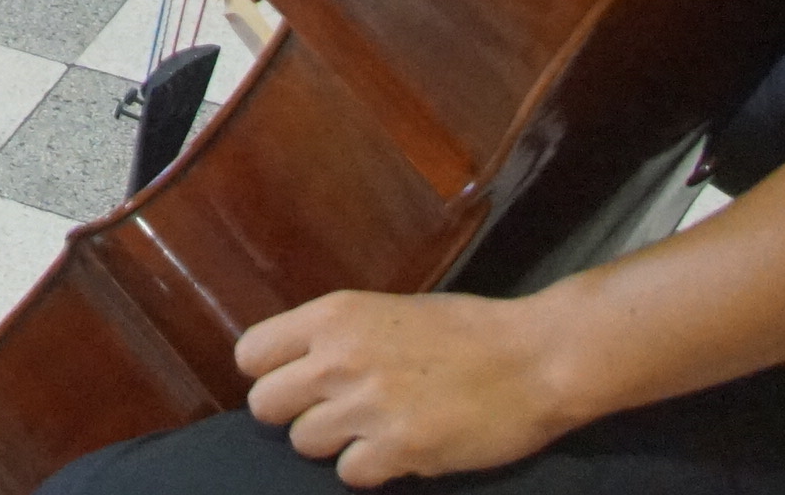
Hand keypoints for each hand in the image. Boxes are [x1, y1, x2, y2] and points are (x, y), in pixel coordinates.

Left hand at [235, 290, 578, 484]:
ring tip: (372, 428)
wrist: (533, 358)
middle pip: (265, 405)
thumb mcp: (387, 311)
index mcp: (334, 315)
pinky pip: (348, 474)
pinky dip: (369, 468)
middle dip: (293, 412)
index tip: (294, 380)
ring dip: (333, 442)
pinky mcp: (399, 450)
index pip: (251, 354)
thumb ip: (337, 336)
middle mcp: (340, 358)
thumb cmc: (465, 329)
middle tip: (330, 411)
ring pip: (304, 443)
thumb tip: (295, 364)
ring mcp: (368, 407)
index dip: (269, 372)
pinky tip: (397, 449)